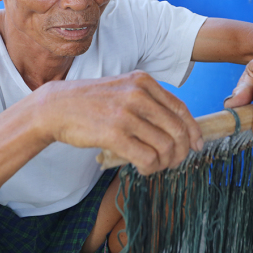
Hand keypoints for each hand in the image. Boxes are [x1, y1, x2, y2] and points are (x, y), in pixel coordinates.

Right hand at [32, 70, 202, 174]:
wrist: (56, 107)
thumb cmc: (91, 101)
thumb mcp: (123, 89)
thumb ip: (148, 101)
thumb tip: (178, 127)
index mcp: (143, 82)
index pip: (180, 108)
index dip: (193, 130)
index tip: (197, 145)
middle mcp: (138, 95)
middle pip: (177, 130)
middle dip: (181, 151)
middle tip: (175, 162)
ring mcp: (126, 114)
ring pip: (165, 146)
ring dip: (165, 162)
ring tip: (156, 166)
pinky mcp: (114, 134)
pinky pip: (146, 158)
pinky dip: (151, 169)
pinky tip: (144, 169)